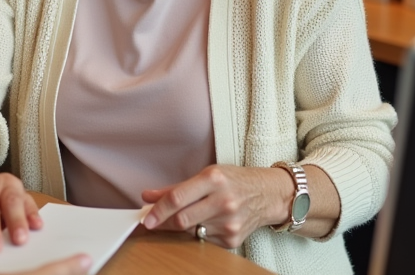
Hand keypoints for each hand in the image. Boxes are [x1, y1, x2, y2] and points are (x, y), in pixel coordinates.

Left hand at [140, 164, 289, 248]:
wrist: (268, 194)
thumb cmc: (235, 181)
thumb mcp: (207, 174)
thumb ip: (175, 187)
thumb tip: (147, 196)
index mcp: (214, 179)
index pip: (178, 198)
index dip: (158, 210)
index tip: (145, 218)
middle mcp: (223, 201)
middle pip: (182, 219)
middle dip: (162, 223)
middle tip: (151, 222)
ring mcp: (229, 223)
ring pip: (190, 231)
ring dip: (180, 227)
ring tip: (181, 217)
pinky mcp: (232, 239)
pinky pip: (203, 240)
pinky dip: (197, 232)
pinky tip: (204, 222)